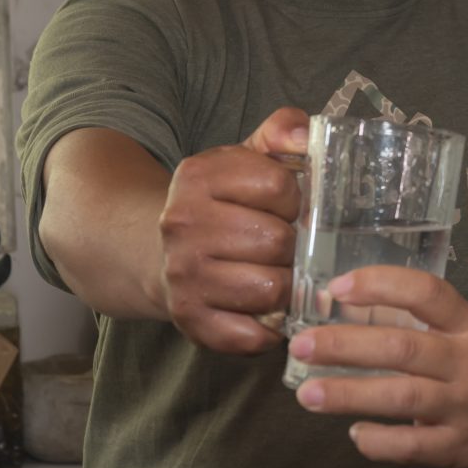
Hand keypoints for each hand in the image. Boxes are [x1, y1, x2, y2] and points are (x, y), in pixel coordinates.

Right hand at [157, 108, 307, 354]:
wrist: (160, 252)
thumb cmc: (222, 205)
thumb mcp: (246, 158)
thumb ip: (282, 132)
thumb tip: (306, 136)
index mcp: (198, 176)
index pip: (279, 186)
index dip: (295, 200)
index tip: (286, 208)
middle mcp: (181, 223)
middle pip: (278, 241)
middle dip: (293, 246)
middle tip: (285, 247)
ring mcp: (182, 274)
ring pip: (271, 289)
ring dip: (285, 286)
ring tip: (277, 275)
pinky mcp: (188, 319)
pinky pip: (250, 335)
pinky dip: (267, 329)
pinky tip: (263, 310)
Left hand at [290, 267, 467, 467]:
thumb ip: (427, 323)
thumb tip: (353, 312)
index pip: (427, 293)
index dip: (380, 285)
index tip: (338, 288)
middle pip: (402, 349)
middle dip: (344, 346)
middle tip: (300, 345)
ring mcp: (464, 408)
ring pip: (401, 399)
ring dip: (348, 395)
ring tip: (307, 394)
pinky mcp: (460, 449)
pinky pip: (412, 447)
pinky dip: (378, 441)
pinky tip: (354, 433)